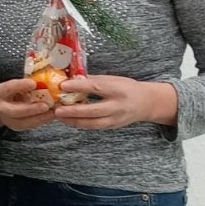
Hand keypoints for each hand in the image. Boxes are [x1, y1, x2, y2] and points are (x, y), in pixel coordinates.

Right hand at [0, 79, 54, 130]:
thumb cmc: (10, 91)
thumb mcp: (14, 84)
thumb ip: (24, 83)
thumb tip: (43, 79)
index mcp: (0, 93)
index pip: (8, 88)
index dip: (20, 86)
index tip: (33, 83)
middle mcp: (1, 108)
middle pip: (15, 111)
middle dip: (31, 109)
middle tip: (46, 106)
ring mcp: (8, 120)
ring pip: (24, 122)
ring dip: (41, 117)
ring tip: (54, 112)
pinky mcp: (17, 126)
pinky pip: (30, 125)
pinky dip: (42, 120)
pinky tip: (52, 115)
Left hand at [55, 75, 176, 128]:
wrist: (146, 103)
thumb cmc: (126, 88)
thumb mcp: (112, 79)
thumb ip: (93, 80)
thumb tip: (72, 78)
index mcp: (118, 89)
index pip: (96, 88)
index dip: (79, 87)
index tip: (63, 86)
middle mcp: (118, 106)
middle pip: (93, 110)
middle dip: (74, 111)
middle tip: (57, 110)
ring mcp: (116, 119)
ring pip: (92, 123)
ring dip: (74, 121)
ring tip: (60, 116)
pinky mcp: (112, 127)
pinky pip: (94, 127)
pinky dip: (81, 124)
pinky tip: (69, 120)